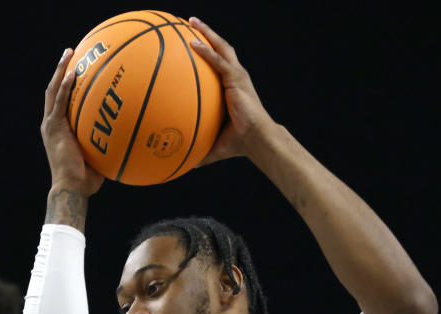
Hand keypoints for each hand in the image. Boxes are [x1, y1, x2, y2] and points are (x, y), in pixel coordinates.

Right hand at [41, 48, 103, 196]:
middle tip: (70, 53)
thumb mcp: (98, 157)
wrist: (72, 188)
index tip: (76, 69)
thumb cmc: (86, 181)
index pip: (60, 101)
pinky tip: (74, 73)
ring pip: (53, 90)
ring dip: (61, 70)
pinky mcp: (54, 127)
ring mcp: (51, 124)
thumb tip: (129, 139)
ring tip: (69, 53)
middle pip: (54, 89)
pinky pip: (60, 102)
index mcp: (58, 129)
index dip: (66, 84)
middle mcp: (51, 123)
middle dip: (62, 69)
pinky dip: (66, 87)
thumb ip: (108, 144)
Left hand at [188, 17, 275, 165]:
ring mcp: (237, 76)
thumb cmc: (239, 144)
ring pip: (221, 47)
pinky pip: (218, 61)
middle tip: (190, 23)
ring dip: (206, 33)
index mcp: (233, 88)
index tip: (193, 43)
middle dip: (207, 34)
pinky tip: (192, 42)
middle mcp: (236, 77)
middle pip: (221, 48)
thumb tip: (184, 164)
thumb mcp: (215, 144)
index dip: (208, 51)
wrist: (256, 140)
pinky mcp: (236, 79)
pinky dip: (206, 50)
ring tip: (191, 22)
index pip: (220, 64)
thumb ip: (199, 149)